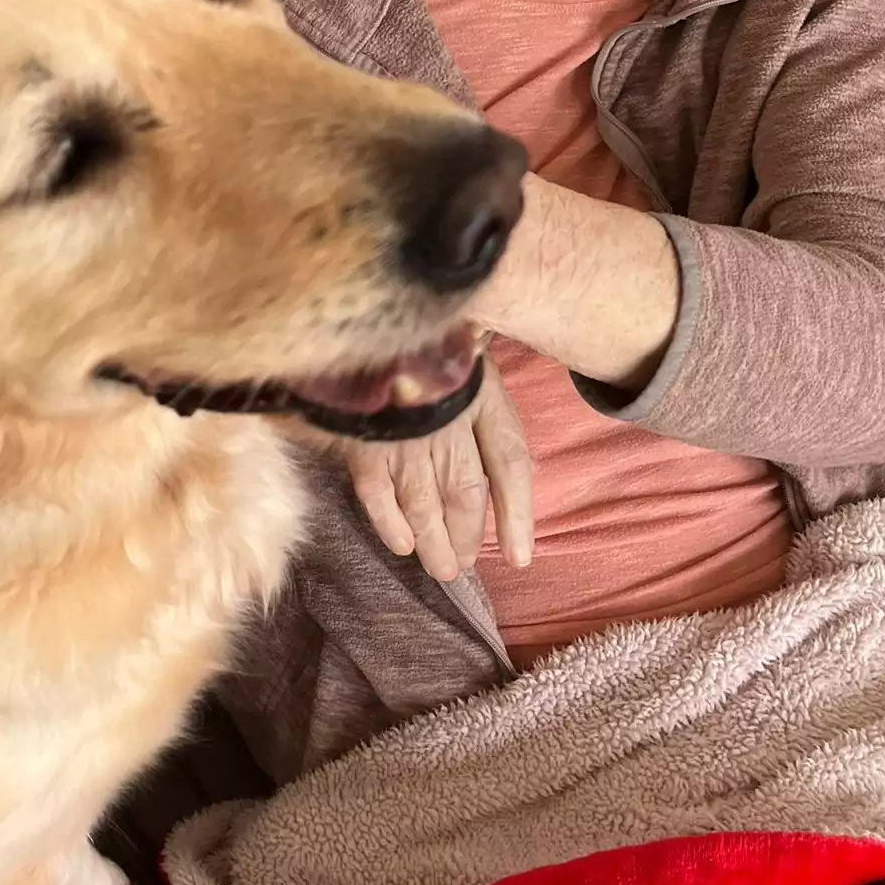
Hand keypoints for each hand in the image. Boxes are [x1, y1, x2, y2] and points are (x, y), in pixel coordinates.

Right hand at [343, 356, 532, 581]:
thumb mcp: (471, 366)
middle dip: (466, 536)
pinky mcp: (363, 440)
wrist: (368, 317)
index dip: (517, 515)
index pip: (510, 464)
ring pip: (424, 503)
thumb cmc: (431, 343)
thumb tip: (507, 470)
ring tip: (441, 567)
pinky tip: (402, 545)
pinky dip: (390, 524)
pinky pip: (378, 494)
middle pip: (465, 493)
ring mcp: (404, 433)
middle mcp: (449, 421)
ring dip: (434, 542)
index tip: (520, 557)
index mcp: (483, 397)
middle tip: (464, 564)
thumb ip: (486, 412)